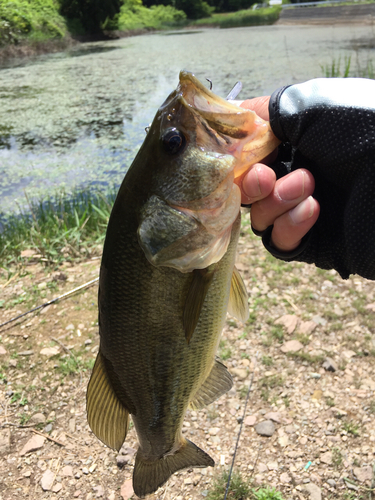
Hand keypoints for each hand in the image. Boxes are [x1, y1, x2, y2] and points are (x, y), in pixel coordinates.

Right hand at [236, 97, 319, 251]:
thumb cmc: (365, 130)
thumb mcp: (311, 106)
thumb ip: (265, 113)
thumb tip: (234, 120)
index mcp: (296, 142)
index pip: (248, 157)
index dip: (235, 160)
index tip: (231, 158)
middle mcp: (297, 175)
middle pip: (247, 191)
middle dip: (250, 184)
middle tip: (266, 177)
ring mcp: (304, 210)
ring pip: (259, 218)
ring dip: (275, 202)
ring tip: (308, 186)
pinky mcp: (315, 242)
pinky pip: (281, 242)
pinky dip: (290, 227)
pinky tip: (314, 210)